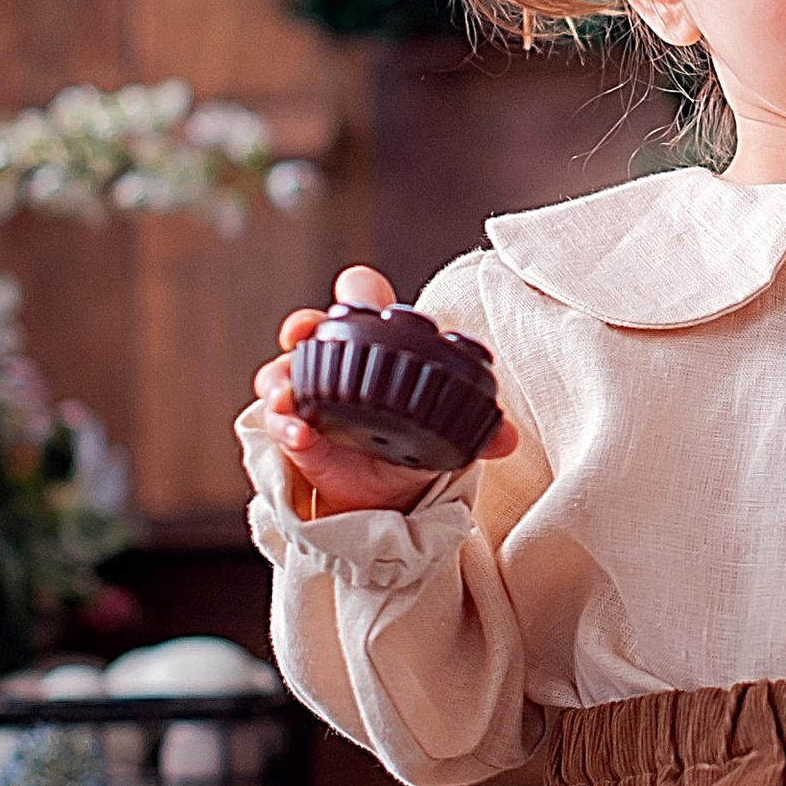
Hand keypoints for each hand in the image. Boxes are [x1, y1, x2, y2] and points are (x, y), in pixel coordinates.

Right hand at [248, 263, 518, 518]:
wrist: (387, 496)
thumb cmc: (413, 444)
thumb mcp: (447, 435)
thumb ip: (477, 432)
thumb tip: (507, 438)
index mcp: (377, 347)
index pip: (360, 299)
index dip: (355, 289)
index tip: (353, 294)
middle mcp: (337, 363)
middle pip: (310, 326)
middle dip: (302, 322)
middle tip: (301, 333)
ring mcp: (310, 395)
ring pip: (281, 371)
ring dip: (280, 377)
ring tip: (288, 395)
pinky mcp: (294, 430)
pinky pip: (278, 421)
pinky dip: (284, 425)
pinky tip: (299, 434)